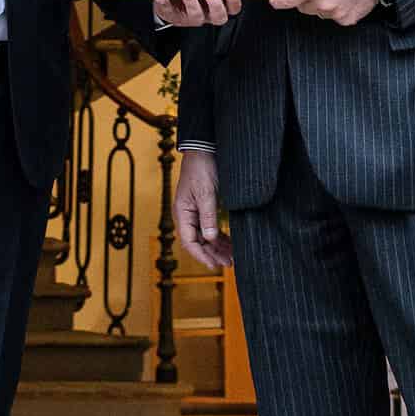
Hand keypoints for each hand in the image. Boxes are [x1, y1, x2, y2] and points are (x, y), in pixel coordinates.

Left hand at [153, 0, 241, 31]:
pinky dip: (165, 5)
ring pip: (196, 16)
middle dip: (214, 2)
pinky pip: (169, 13)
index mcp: (220, 5)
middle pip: (218, 15)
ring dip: (191, 2)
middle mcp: (208, 14)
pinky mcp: (174, 17)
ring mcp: (191, 18)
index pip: (233, 7)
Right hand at [173, 149, 231, 269]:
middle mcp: (187, 215)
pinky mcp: (205, 207)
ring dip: (217, 247)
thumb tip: (210, 238)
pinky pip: (210, 227)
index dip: (201, 256)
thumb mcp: (206, 193)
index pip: (189, 242)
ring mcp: (196, 212)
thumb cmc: (201, 168)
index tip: (214, 266)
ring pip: (206, 236)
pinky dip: (219, 236)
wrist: (204, 150)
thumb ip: (208, 216)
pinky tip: (229, 243)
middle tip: (228, 263)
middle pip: (198, 242)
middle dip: (212, 254)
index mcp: (182, 213)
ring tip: (231, 256)